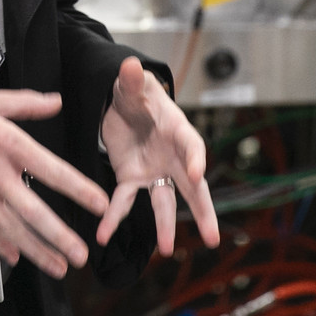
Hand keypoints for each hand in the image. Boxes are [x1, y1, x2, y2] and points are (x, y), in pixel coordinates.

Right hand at [0, 87, 110, 279]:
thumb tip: (56, 102)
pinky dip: (2, 245)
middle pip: (33, 212)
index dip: (78, 190)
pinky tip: (17, 258)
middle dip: (59, 237)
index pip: (51, 170)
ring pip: (11, 229)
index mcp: (7, 143)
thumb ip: (27, 103)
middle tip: (81, 255)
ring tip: (58, 267)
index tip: (100, 205)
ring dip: (36, 251)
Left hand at [97, 57, 220, 256]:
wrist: (123, 104)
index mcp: (178, 131)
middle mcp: (172, 157)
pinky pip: (124, 202)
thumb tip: (130, 66)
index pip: (192, 147)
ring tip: (165, 250)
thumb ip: (132, 80)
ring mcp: (154, 171)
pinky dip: (114, 218)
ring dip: (165, 227)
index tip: (198, 174)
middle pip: (193, 188)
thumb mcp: (133, 85)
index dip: (196, 160)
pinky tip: (103, 235)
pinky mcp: (131, 178)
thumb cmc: (138, 93)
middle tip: (212, 237)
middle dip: (203, 212)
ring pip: (165, 203)